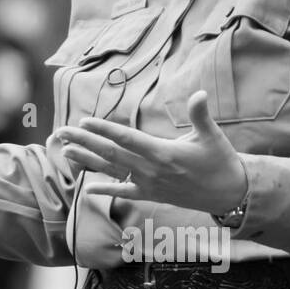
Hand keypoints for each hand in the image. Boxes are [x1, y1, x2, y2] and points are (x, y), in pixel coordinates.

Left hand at [55, 90, 247, 214]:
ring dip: (87, 161)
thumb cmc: (220, 161)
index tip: (84, 121)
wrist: (229, 195)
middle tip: (60, 132)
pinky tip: (88, 188)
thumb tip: (199, 93)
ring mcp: (148, 184)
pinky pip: (124, 193)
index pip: (126, 139)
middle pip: (110, 153)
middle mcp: (150, 170)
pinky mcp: (151, 195)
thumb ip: (200, 114)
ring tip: (65, 151)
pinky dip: (106, 190)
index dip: (103, 130)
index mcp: (162, 153)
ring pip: (111, 171)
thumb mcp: (212, 136)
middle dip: (84, 141)